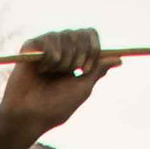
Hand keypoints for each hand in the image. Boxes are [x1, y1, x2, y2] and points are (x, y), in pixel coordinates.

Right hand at [0, 28, 117, 138]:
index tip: (87, 68)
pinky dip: (49, 57)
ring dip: (64, 59)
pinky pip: (48, 40)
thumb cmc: (56, 107)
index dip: (93, 48)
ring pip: (65, 36)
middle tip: (71, 72)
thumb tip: (119, 59)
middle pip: (80, 33)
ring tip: (52, 74)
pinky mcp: (30, 47)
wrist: (30, 115)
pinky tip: (41, 70)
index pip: (90, 35)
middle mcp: (61, 49)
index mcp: (75, 57)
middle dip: (80, 54)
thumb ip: (98, 70)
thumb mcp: (83, 88)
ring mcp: (45, 47)